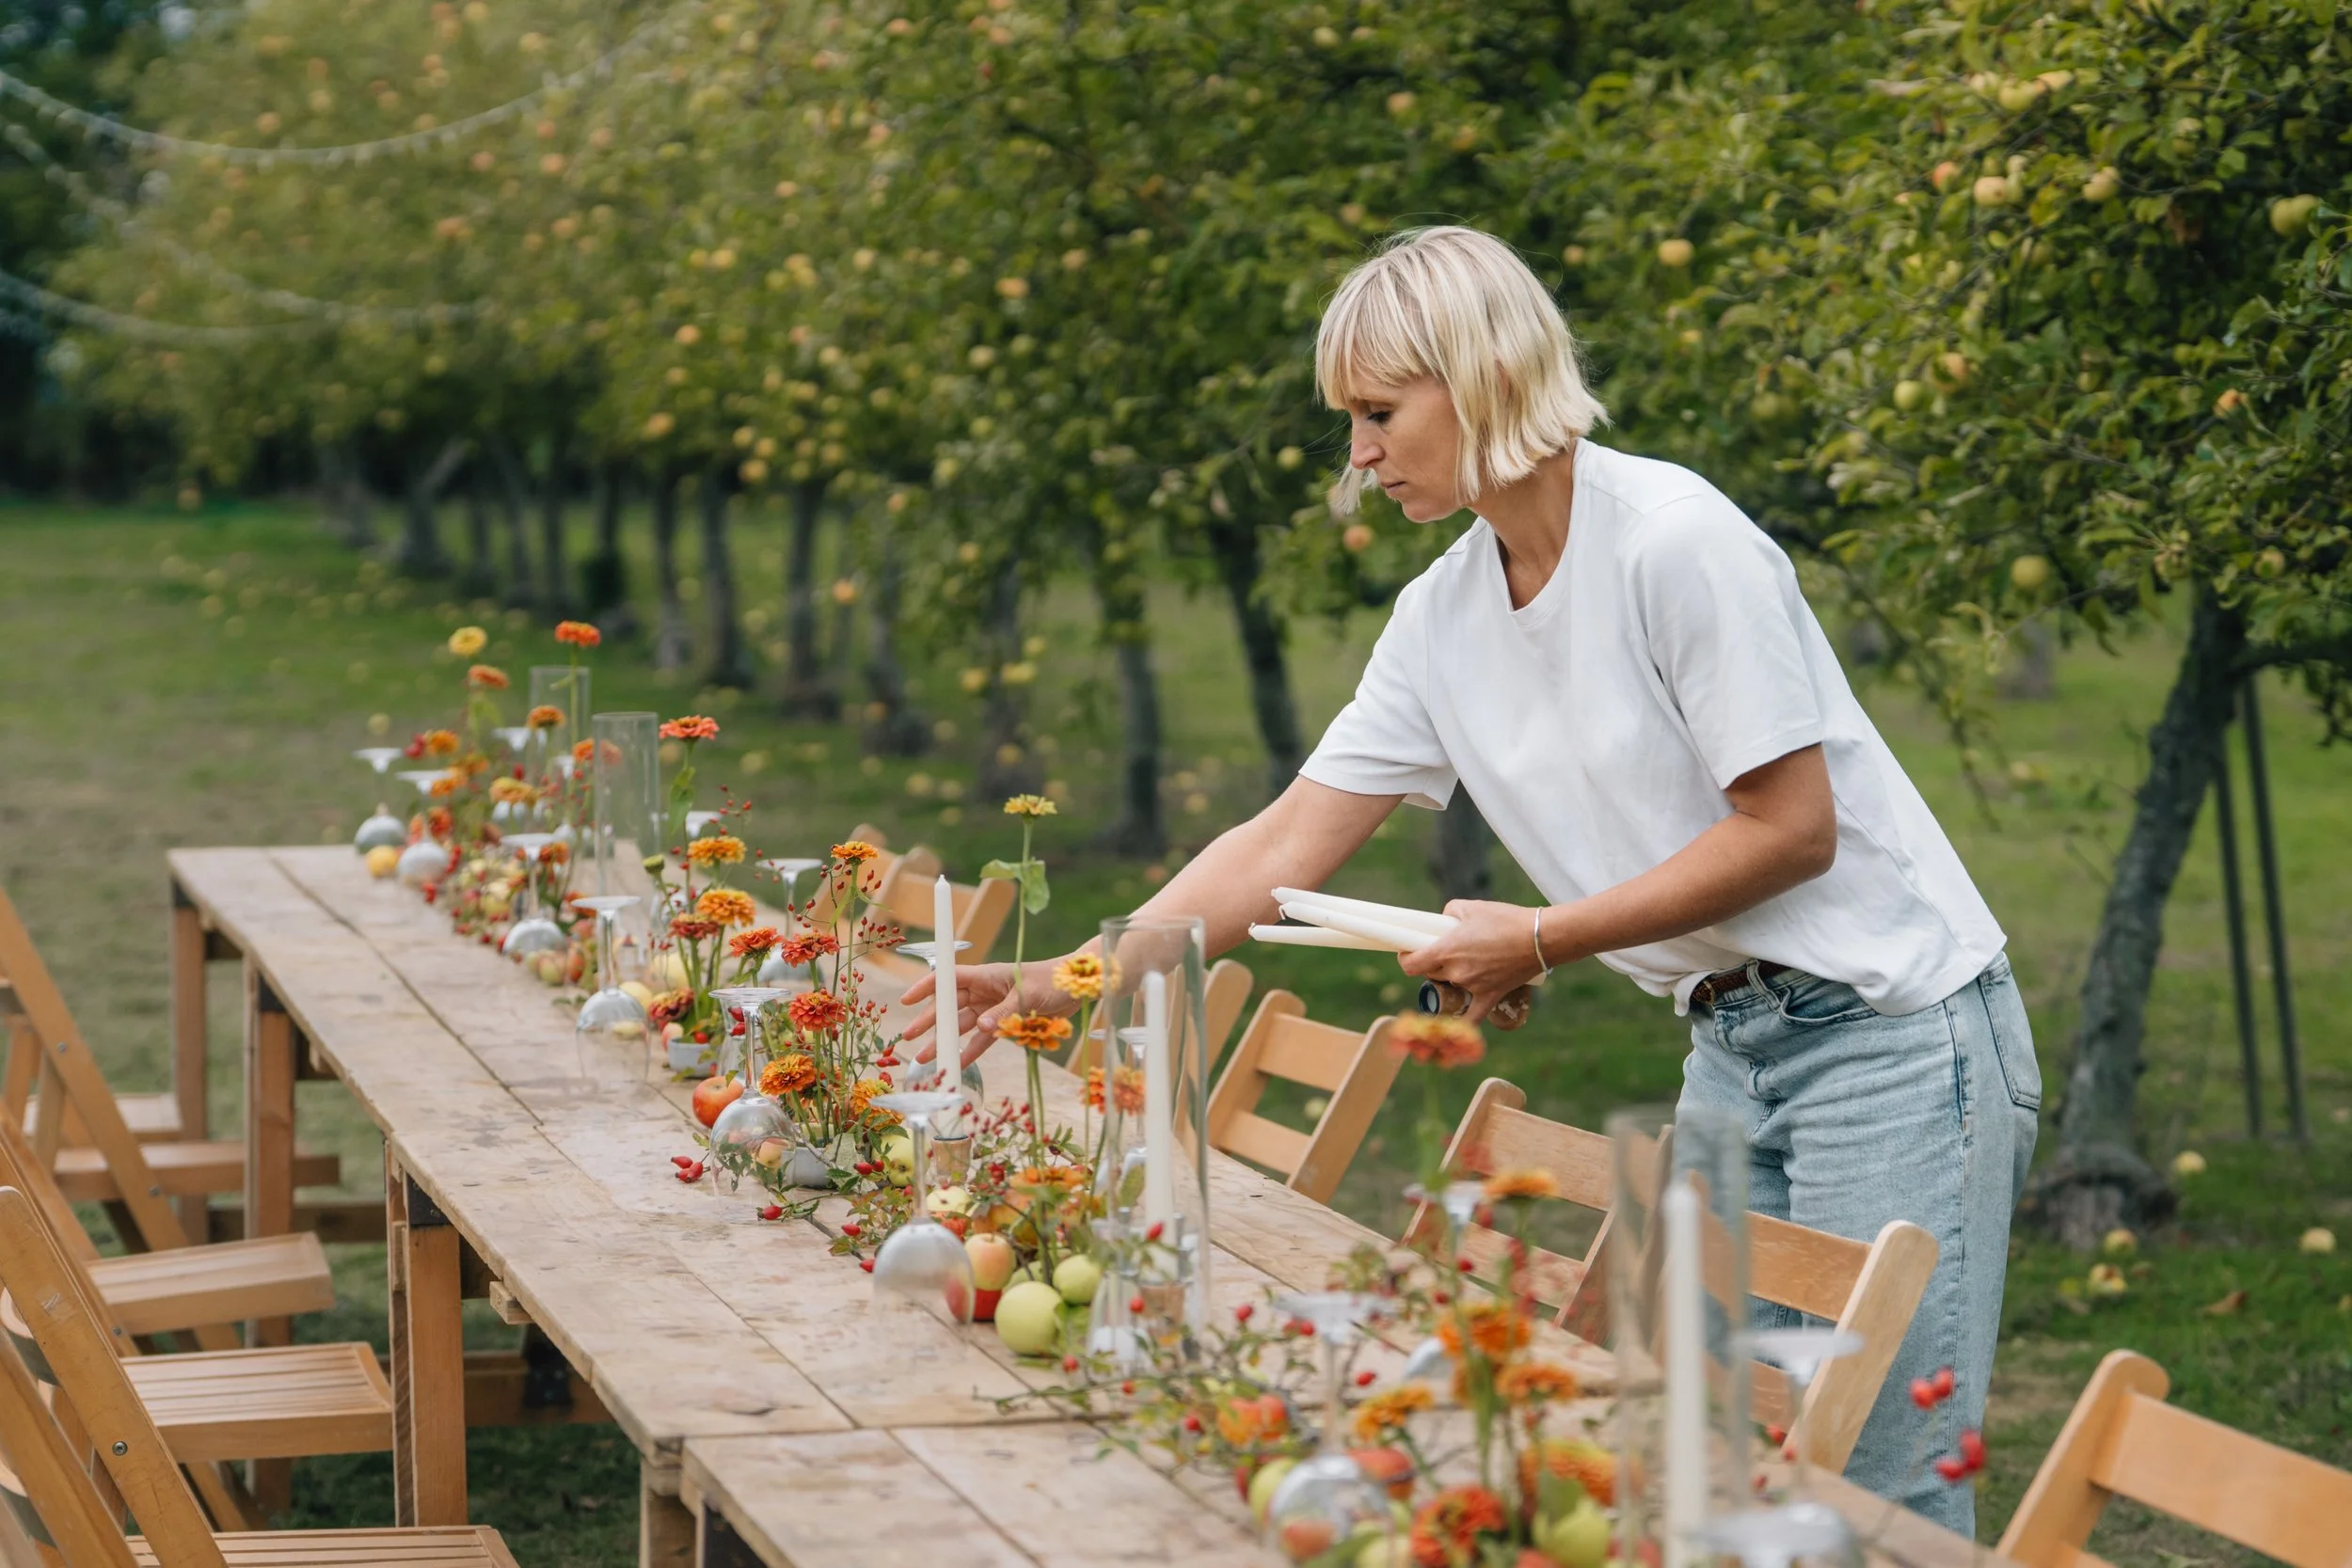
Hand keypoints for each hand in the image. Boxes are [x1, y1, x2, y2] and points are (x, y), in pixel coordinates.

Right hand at [900, 959, 1081, 1067]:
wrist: (1079, 986)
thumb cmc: (1054, 979)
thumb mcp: (1028, 994)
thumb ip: (1005, 1011)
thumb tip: (982, 1027)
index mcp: (987, 975)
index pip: (949, 979)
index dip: (926, 988)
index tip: (905, 1000)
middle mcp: (986, 991)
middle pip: (951, 1006)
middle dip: (929, 1022)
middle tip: (909, 1038)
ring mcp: (995, 1007)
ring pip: (964, 1025)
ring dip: (946, 1041)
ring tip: (927, 1058)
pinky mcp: (1006, 1023)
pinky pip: (984, 1039)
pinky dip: (971, 1051)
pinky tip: (958, 1063)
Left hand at [1395, 899, 1551, 1023]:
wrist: (1540, 937)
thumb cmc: (1505, 919)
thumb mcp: (1471, 907)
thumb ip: (1449, 913)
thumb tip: (1444, 923)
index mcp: (1447, 950)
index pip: (1412, 965)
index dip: (1406, 959)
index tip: (1408, 952)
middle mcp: (1456, 972)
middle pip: (1431, 974)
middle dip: (1432, 963)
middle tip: (1445, 951)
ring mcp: (1473, 987)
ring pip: (1451, 986)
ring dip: (1452, 977)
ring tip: (1468, 962)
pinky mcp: (1490, 996)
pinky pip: (1472, 1017)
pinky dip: (1463, 1021)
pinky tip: (1455, 1029)